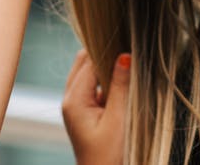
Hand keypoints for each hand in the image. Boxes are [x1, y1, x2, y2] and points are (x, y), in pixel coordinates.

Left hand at [62, 50, 130, 164]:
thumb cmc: (109, 156)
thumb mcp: (118, 119)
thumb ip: (120, 86)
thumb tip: (125, 56)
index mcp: (74, 100)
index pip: (89, 62)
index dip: (108, 52)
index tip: (129, 46)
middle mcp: (70, 99)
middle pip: (84, 63)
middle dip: (105, 56)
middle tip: (128, 56)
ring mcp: (76, 105)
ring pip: (89, 73)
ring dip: (106, 70)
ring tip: (127, 71)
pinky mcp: (85, 111)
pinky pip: (93, 86)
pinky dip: (106, 82)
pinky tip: (122, 86)